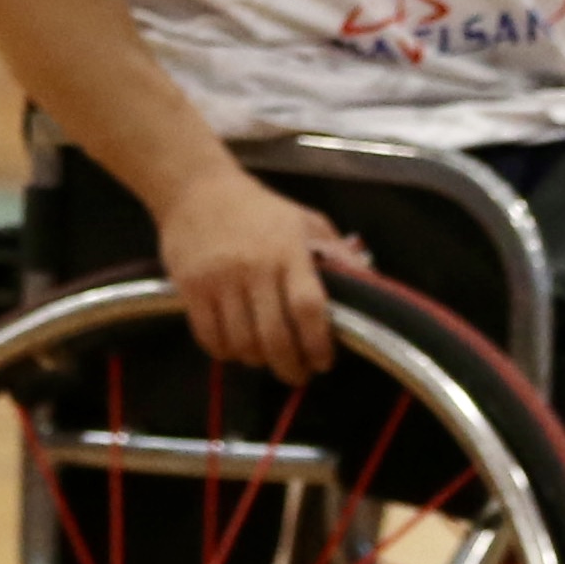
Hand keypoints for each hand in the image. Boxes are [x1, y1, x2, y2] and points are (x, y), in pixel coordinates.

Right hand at [158, 164, 359, 384]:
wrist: (195, 188)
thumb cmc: (259, 210)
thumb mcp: (305, 221)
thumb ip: (339, 254)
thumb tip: (375, 288)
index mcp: (287, 250)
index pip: (307, 307)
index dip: (317, 343)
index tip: (323, 361)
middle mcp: (253, 266)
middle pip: (275, 336)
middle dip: (290, 367)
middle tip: (297, 375)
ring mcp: (218, 277)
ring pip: (242, 343)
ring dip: (257, 360)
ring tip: (265, 358)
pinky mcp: (189, 286)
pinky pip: (209, 336)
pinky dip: (224, 352)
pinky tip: (234, 346)